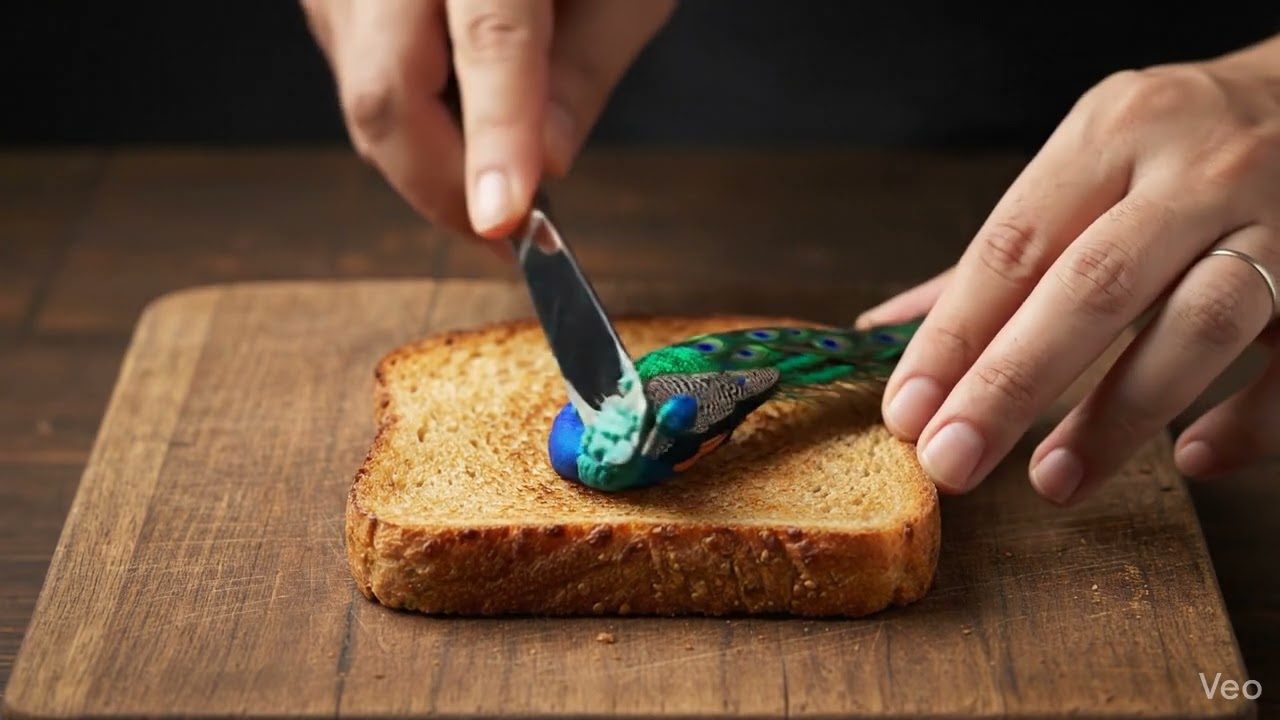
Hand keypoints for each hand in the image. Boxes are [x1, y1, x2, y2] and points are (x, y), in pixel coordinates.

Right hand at [301, 0, 673, 239]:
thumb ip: (583, 70)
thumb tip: (545, 166)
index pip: (488, 37)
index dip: (495, 139)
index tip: (507, 221)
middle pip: (384, 86)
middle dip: (439, 184)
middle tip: (499, 231)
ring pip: (360, 92)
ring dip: (423, 156)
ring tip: (489, 169)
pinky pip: (352, 69)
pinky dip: (405, 116)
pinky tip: (452, 115)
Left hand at [857, 36, 1279, 504]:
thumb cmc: (1177, 147)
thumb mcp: (1085, 164)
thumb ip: (995, 256)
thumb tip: (886, 332)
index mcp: (1112, 135)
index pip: (1013, 247)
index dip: (953, 336)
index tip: (907, 411)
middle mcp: (1196, 170)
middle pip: (1093, 287)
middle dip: (1011, 384)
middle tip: (952, 461)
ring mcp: (1279, 221)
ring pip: (1199, 325)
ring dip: (1118, 415)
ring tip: (1050, 481)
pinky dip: (1247, 420)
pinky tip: (1192, 460)